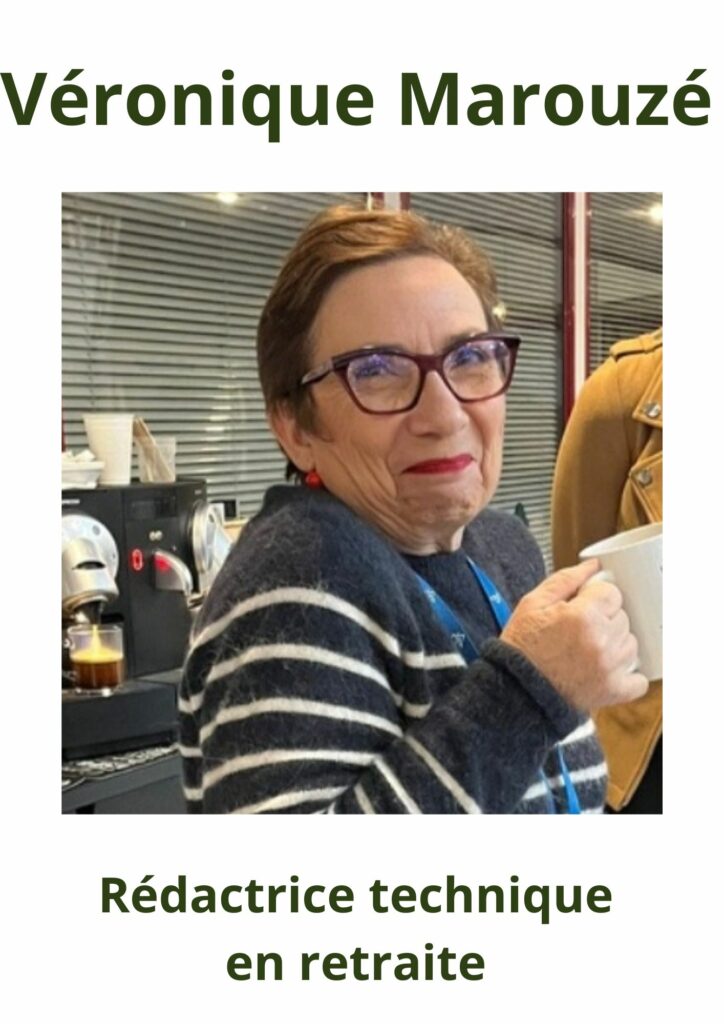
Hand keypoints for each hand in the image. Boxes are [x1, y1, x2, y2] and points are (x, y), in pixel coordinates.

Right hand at [501, 560, 648, 710]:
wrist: (515, 690)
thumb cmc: (521, 647)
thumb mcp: (533, 604)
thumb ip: (566, 580)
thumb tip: (593, 566)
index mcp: (583, 616)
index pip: (612, 593)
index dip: (596, 597)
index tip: (582, 607)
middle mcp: (601, 641)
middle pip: (622, 617)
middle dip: (604, 619)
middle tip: (580, 630)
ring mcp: (610, 668)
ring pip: (631, 644)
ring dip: (615, 644)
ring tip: (589, 650)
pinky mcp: (613, 691)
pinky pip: (639, 680)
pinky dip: (628, 675)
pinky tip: (607, 670)